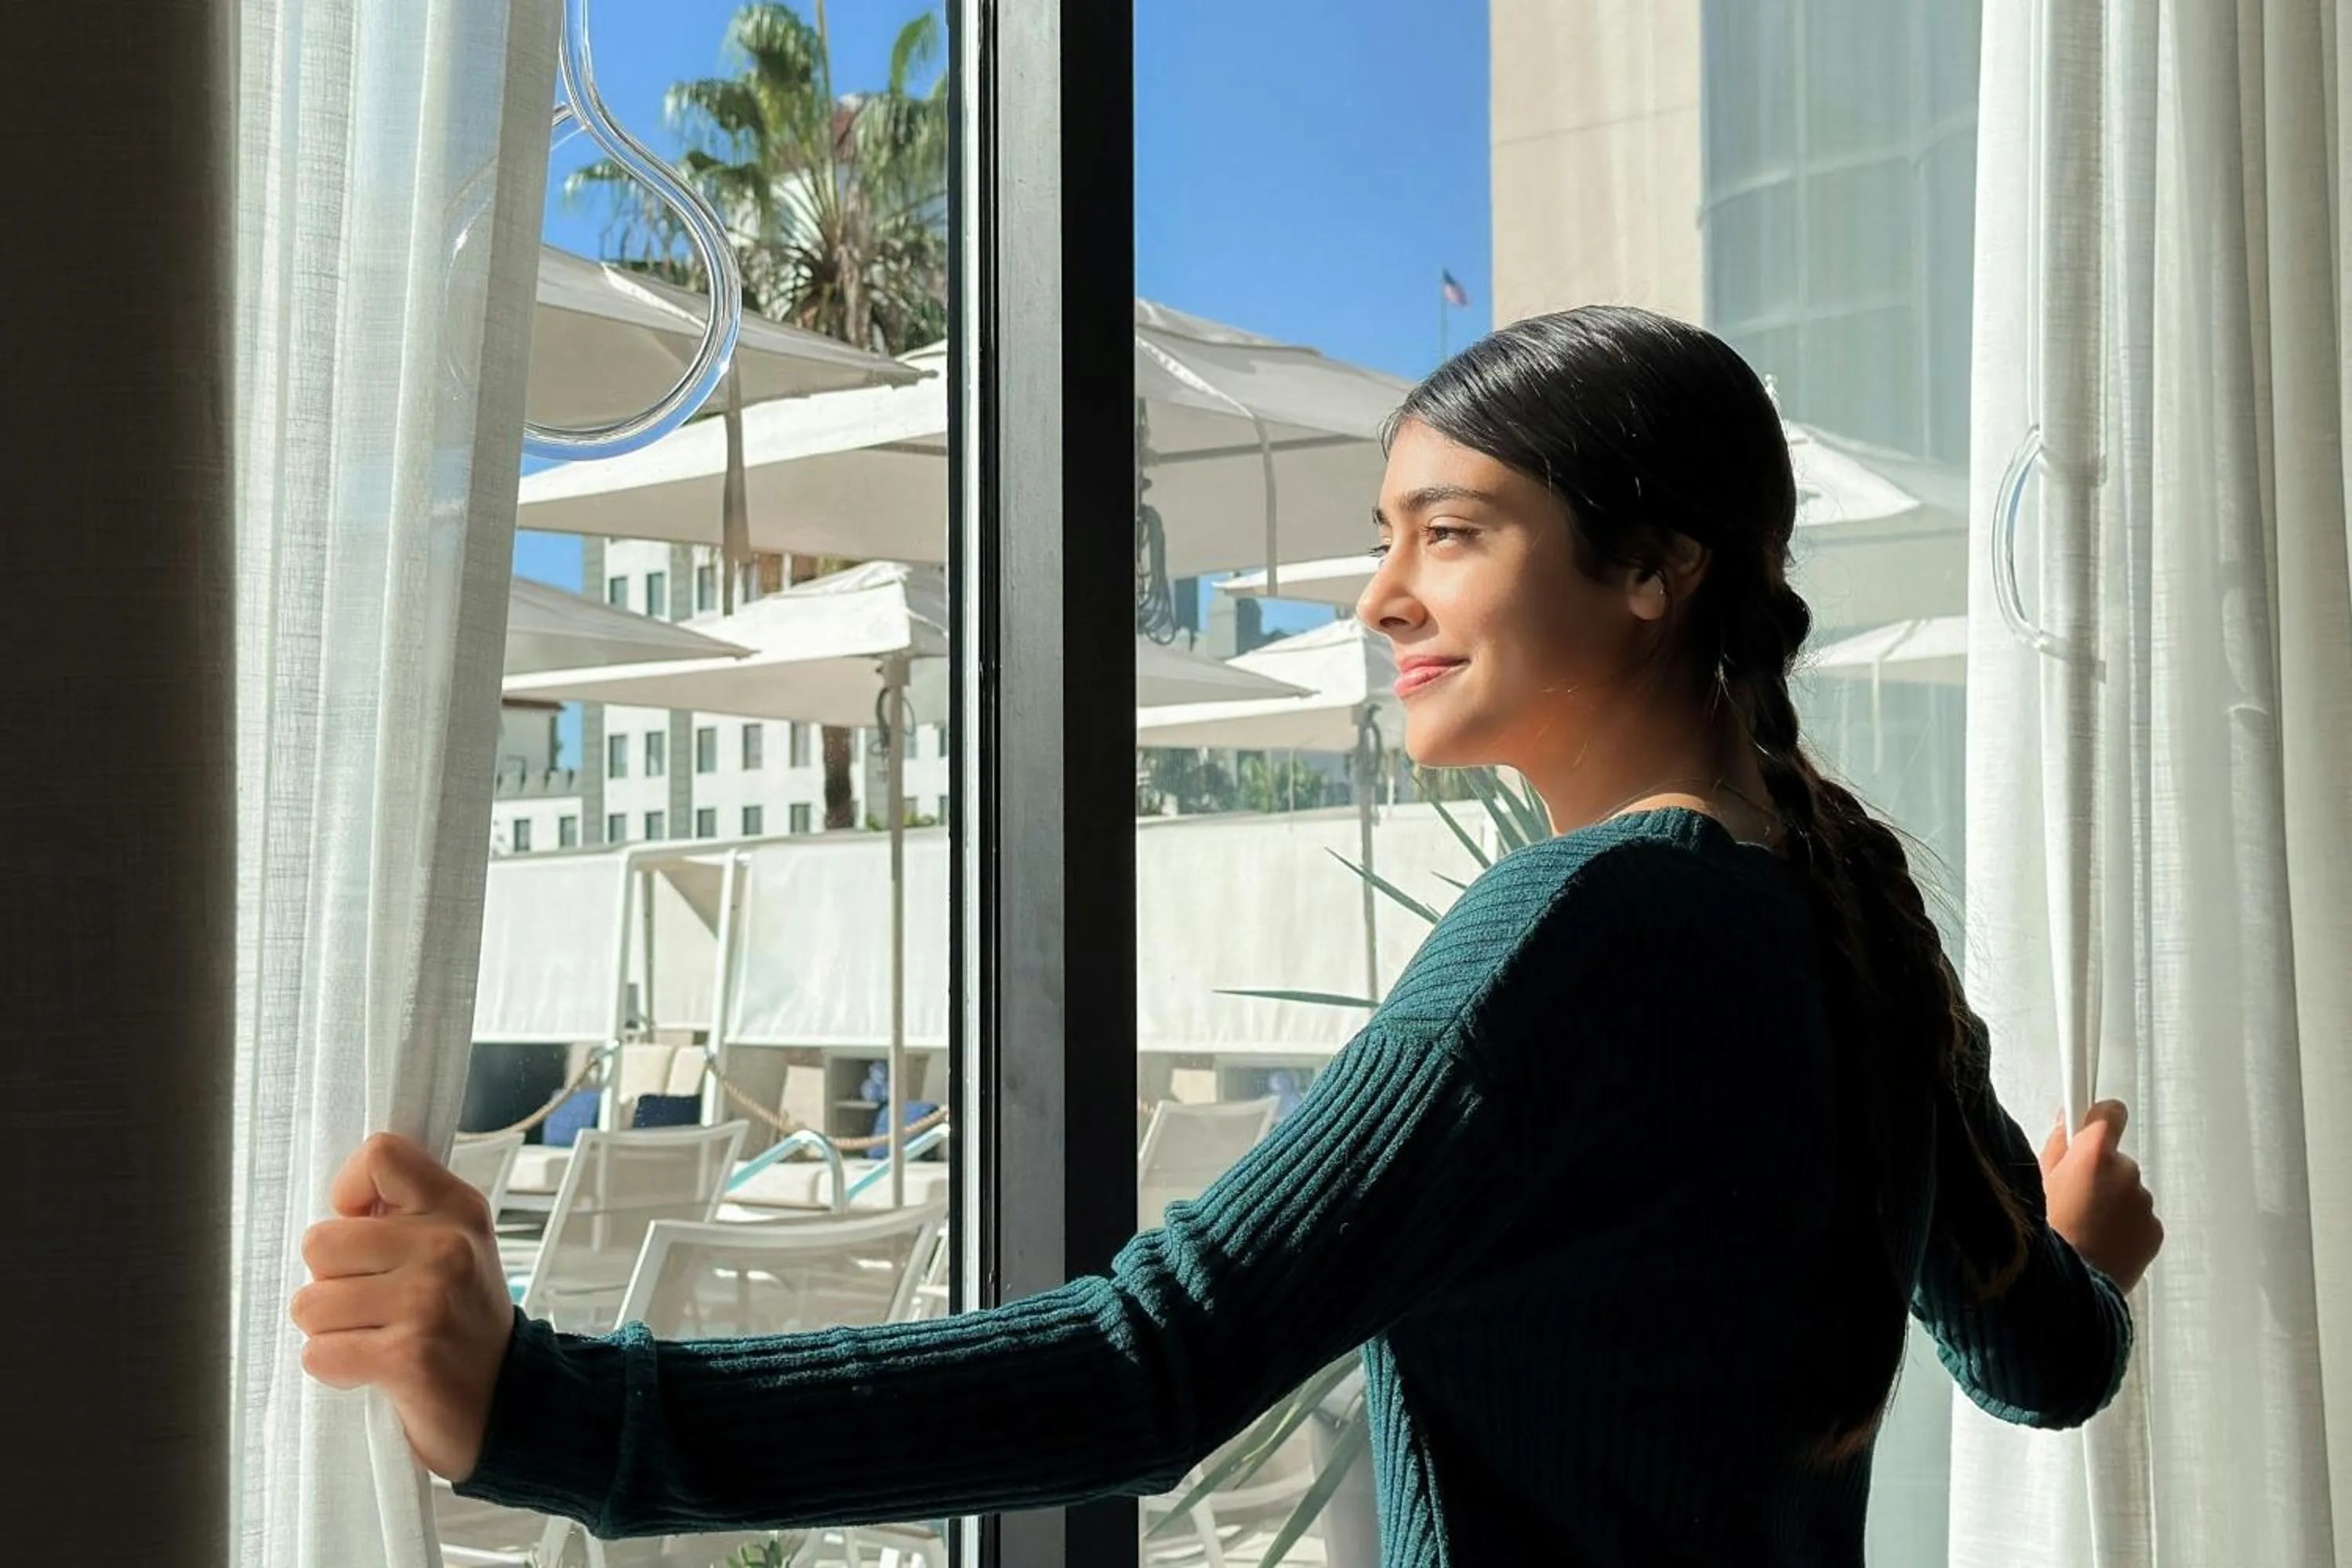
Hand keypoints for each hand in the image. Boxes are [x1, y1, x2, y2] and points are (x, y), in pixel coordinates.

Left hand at [290, 1133, 516, 1481]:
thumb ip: (403, 1215)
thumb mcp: (451, 1246)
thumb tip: (337, 1205)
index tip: (365, 1229)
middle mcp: (447, 1245)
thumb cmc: (462, 1321)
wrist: (508, 1399)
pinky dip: (334, 1369)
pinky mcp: (408, 1355)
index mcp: (458, 1207)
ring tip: (375, 1337)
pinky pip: (319, 1354)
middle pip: (320, 1242)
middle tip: (374, 1303)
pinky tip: (372, 1370)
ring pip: (310, 1303)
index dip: (350, 1193)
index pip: (381, 1155)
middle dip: (331, 1282)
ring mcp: (430, 1299)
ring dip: (330, 1331)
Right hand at [2040, 1100, 2163, 1292]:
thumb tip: (2066, 1123)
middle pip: (2117, 1157)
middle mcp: (2126, 1173)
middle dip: (2100, 1169)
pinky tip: (2103, 1237)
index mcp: (2093, 1155)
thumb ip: (2057, 1145)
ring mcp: (2144, 1202)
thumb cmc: (2051, 1235)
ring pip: (2129, 1189)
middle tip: (2075, 1193)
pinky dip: (2126, 1223)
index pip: (2109, 1112)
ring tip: (2087, 1223)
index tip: (2094, 1118)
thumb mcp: (2040, 1181)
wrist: (2070, 1286)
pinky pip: (2141, 1215)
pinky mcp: (2155, 1228)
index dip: (2100, 1116)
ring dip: (2113, 1200)